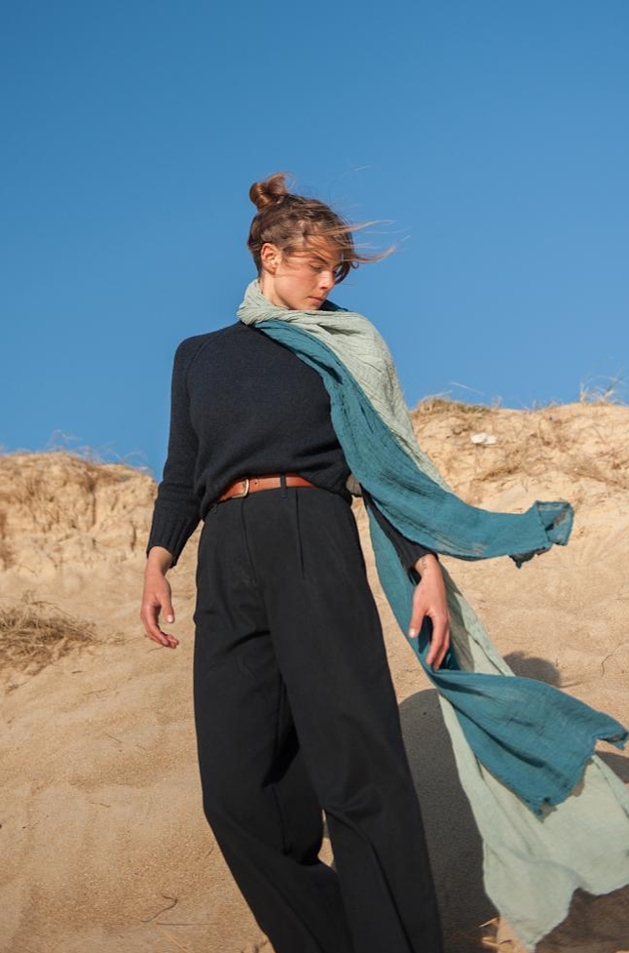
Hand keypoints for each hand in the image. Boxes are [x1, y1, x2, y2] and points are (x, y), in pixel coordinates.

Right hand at [140, 547, 178, 648]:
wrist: (153, 577)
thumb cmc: (159, 585)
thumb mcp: (165, 595)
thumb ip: (168, 608)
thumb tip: (171, 622)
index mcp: (146, 611)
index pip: (152, 628)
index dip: (160, 637)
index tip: (169, 643)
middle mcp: (145, 615)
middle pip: (152, 633)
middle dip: (162, 640)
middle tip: (175, 645)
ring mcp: (147, 616)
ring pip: (153, 632)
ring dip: (162, 638)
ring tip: (174, 643)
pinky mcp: (151, 615)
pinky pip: (155, 628)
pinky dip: (162, 633)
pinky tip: (169, 636)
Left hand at [408, 554, 449, 669]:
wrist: (433, 577)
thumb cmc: (425, 590)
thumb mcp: (418, 606)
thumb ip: (415, 621)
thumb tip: (412, 636)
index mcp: (441, 620)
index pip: (437, 642)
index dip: (433, 654)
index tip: (429, 664)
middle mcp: (446, 622)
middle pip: (445, 644)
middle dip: (440, 657)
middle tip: (435, 669)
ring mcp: (447, 619)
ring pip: (446, 640)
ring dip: (442, 651)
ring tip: (437, 661)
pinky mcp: (444, 617)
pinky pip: (445, 634)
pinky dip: (443, 643)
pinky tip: (438, 646)